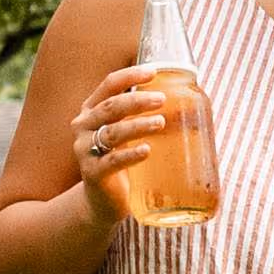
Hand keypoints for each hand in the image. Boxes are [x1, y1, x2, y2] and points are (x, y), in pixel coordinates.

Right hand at [73, 59, 210, 204]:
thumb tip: (190, 104)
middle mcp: (83, 127)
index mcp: (92, 110)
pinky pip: (111, 162)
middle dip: (137, 100)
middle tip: (162, 99)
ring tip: (160, 122)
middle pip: (110, 107)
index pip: (108, 85)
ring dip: (137, 125)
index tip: (153, 72)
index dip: (130, 76)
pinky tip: (146, 151)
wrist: (102, 201)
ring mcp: (85, 151)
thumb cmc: (120, 160)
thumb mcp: (129, 135)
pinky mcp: (92, 174)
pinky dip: (130, 155)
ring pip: (111, 132)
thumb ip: (145, 117)